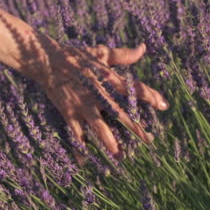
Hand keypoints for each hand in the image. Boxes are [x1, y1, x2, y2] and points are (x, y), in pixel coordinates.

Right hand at [37, 38, 168, 158]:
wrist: (45, 59)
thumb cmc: (75, 55)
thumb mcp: (101, 52)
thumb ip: (123, 55)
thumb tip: (143, 48)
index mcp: (107, 77)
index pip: (133, 88)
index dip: (149, 96)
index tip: (164, 105)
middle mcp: (97, 93)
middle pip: (120, 112)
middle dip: (135, 127)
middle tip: (150, 140)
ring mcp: (82, 104)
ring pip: (98, 125)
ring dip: (109, 141)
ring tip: (120, 155)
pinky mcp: (68, 112)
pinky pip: (75, 132)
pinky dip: (80, 147)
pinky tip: (85, 162)